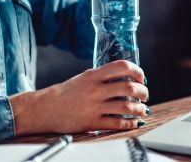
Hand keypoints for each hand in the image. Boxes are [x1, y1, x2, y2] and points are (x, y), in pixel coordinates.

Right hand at [10, 60, 148, 134]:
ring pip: (126, 107)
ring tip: (142, 109)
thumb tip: (126, 79)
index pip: (122, 67)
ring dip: (139, 109)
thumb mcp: (85, 78)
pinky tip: (133, 122)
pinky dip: (130, 123)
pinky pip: (117, 123)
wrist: (46, 108)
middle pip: (129, 88)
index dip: (137, 71)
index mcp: (94, 75)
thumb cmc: (66, 93)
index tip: (141, 77)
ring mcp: (94, 107)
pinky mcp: (92, 122)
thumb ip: (103, 77)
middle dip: (143, 92)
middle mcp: (95, 90)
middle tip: (145, 94)